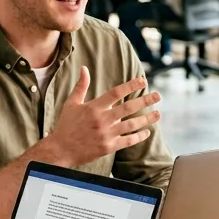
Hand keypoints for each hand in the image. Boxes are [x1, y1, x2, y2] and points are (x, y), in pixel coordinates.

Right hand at [43, 68, 160, 165]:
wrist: (61, 150)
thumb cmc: (66, 125)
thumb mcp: (71, 103)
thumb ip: (81, 86)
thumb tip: (84, 68)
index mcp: (94, 107)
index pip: (116, 93)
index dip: (130, 86)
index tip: (142, 81)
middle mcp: (102, 120)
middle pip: (128, 107)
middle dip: (145, 100)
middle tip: (158, 95)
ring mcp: (106, 134)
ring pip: (132, 125)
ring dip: (147, 119)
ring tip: (158, 114)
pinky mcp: (108, 147)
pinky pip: (128, 141)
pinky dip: (139, 136)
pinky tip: (147, 132)